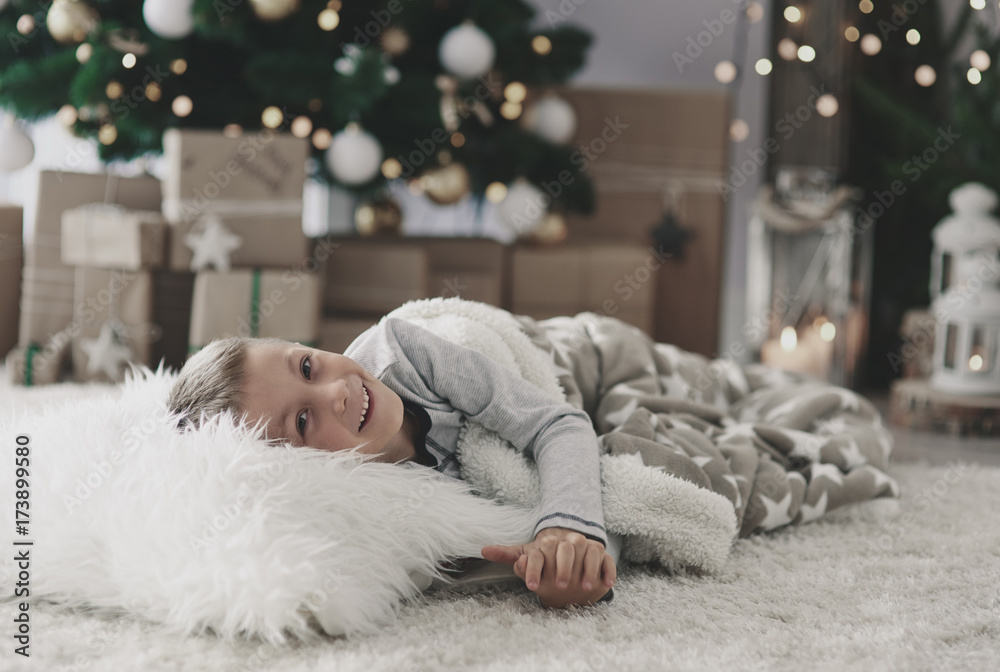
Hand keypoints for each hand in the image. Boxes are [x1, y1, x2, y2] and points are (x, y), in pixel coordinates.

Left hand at [482, 527, 615, 607]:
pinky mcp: (602, 554)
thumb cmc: (546, 558)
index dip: (533, 569)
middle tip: (559, 586)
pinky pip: (607, 561)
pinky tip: (606, 584)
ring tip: (583, 587)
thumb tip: (483, 550)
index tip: (530, 587)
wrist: (569, 551)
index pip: (538, 554)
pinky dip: (607, 571)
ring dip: (587, 570)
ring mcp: (587, 547)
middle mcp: (568, 542)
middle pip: (566, 550)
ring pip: (589, 554)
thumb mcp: (527, 556)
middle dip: (562, 568)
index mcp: (548, 543)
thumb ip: (509, 555)